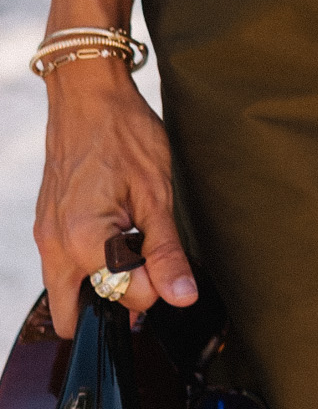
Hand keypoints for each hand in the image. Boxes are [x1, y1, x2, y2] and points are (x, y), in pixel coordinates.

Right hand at [34, 58, 196, 338]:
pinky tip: (116, 231)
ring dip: (102, 281)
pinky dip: (90, 262)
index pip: (123, 300)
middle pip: (76, 313)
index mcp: (82, 243)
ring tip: (131, 241)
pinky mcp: (46, 226)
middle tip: (146, 265)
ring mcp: (46, 238)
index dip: (155, 286)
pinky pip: (64, 265)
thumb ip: (166, 251)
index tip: (166, 257)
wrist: (88, 94)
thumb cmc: (123, 133)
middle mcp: (54, 248)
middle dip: (113, 304)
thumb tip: (181, 296)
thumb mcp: (156, 193)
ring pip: (69, 290)